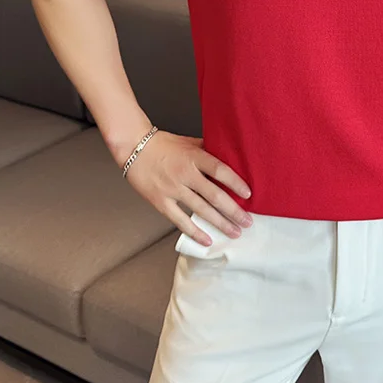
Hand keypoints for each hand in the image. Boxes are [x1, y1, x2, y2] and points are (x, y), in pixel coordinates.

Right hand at [122, 130, 253, 247]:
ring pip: (201, 210)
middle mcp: (185, 174)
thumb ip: (208, 150)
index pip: (220, 171)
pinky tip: (207, 240)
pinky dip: (195, 232)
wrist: (133, 147)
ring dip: (220, 223)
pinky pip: (180, 220)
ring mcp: (172, 189)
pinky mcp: (160, 201)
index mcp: (194, 157)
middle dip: (233, 211)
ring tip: (235, 232)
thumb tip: (230, 157)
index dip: (236, 183)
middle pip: (214, 195)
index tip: (248, 194)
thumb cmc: (163, 144)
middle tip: (247, 221)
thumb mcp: (189, 142)